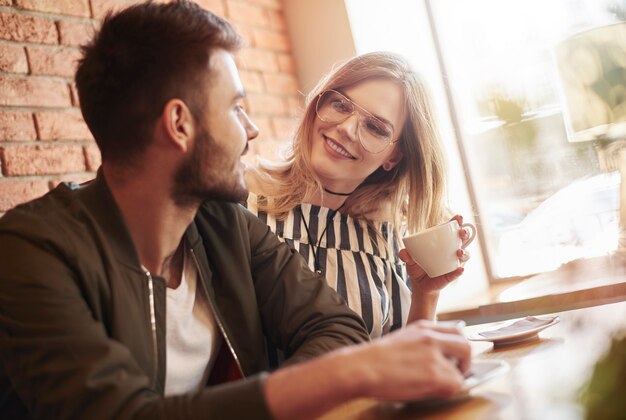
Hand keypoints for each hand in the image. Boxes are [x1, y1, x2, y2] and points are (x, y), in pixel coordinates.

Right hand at [353, 320, 470, 400]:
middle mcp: (431, 337)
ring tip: (440, 386)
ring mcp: (434, 355)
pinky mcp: (434, 374)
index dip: (459, 347)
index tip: (457, 358)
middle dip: (466, 362)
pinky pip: (454, 384)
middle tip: (457, 373)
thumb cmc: (374, 359)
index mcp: (422, 327)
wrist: (361, 367)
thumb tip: (438, 358)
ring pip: (461, 369)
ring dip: (454, 379)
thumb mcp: (401, 339)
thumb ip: (421, 343)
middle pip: (465, 345)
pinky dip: (447, 391)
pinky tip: (431, 392)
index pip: (455, 330)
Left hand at [398, 215, 469, 293]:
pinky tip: (459, 269)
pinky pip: (457, 272)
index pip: (452, 230)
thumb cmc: (417, 268)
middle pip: (462, 239)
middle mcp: (451, 250)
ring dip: (464, 252)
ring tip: (459, 252)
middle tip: (461, 233)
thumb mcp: (409, 260)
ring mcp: (453, 262)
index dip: (457, 223)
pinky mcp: (452, 275)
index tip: (458, 218)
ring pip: (465, 255)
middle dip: (465, 234)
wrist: (420, 285)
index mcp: (442, 243)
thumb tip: (403, 252)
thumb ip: (406, 255)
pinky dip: (459, 271)